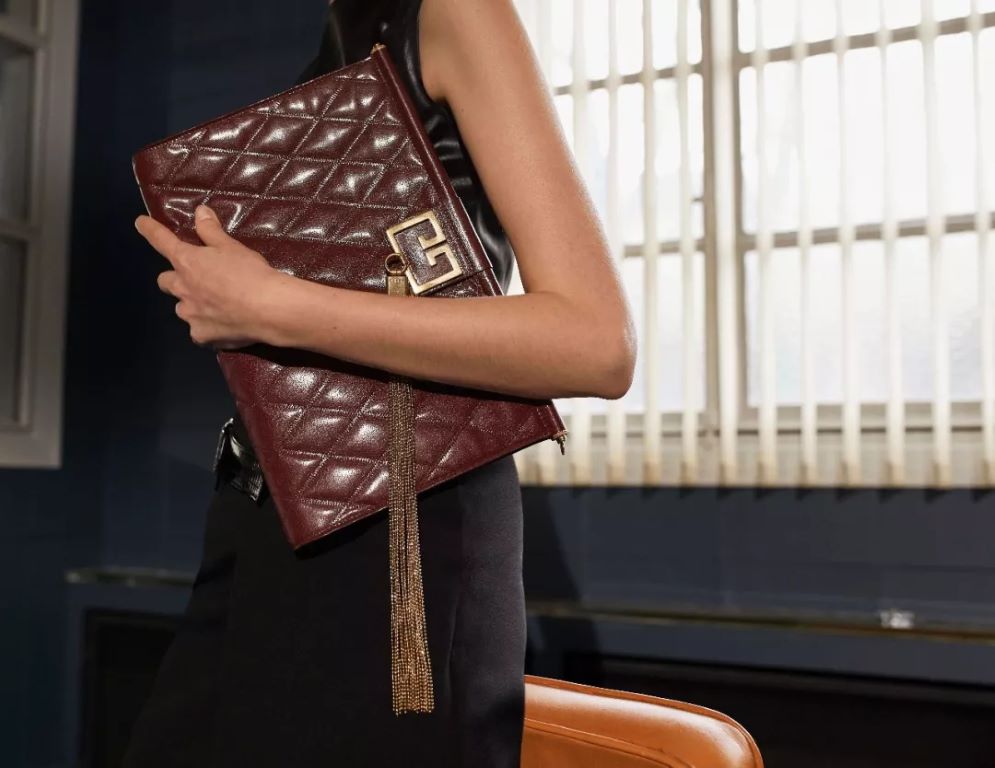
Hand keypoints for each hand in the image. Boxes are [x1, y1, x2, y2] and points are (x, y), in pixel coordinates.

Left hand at [134, 204, 279, 348]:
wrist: (268, 309)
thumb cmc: (250, 273)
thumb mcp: (232, 247)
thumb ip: (211, 231)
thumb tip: (200, 211)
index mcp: (187, 262)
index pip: (161, 241)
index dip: (149, 230)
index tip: (140, 223)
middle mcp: (182, 288)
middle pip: (165, 281)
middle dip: (175, 279)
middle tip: (195, 279)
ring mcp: (190, 315)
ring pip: (182, 308)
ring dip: (192, 304)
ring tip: (215, 305)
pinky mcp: (202, 336)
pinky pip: (199, 330)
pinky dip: (208, 326)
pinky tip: (224, 324)